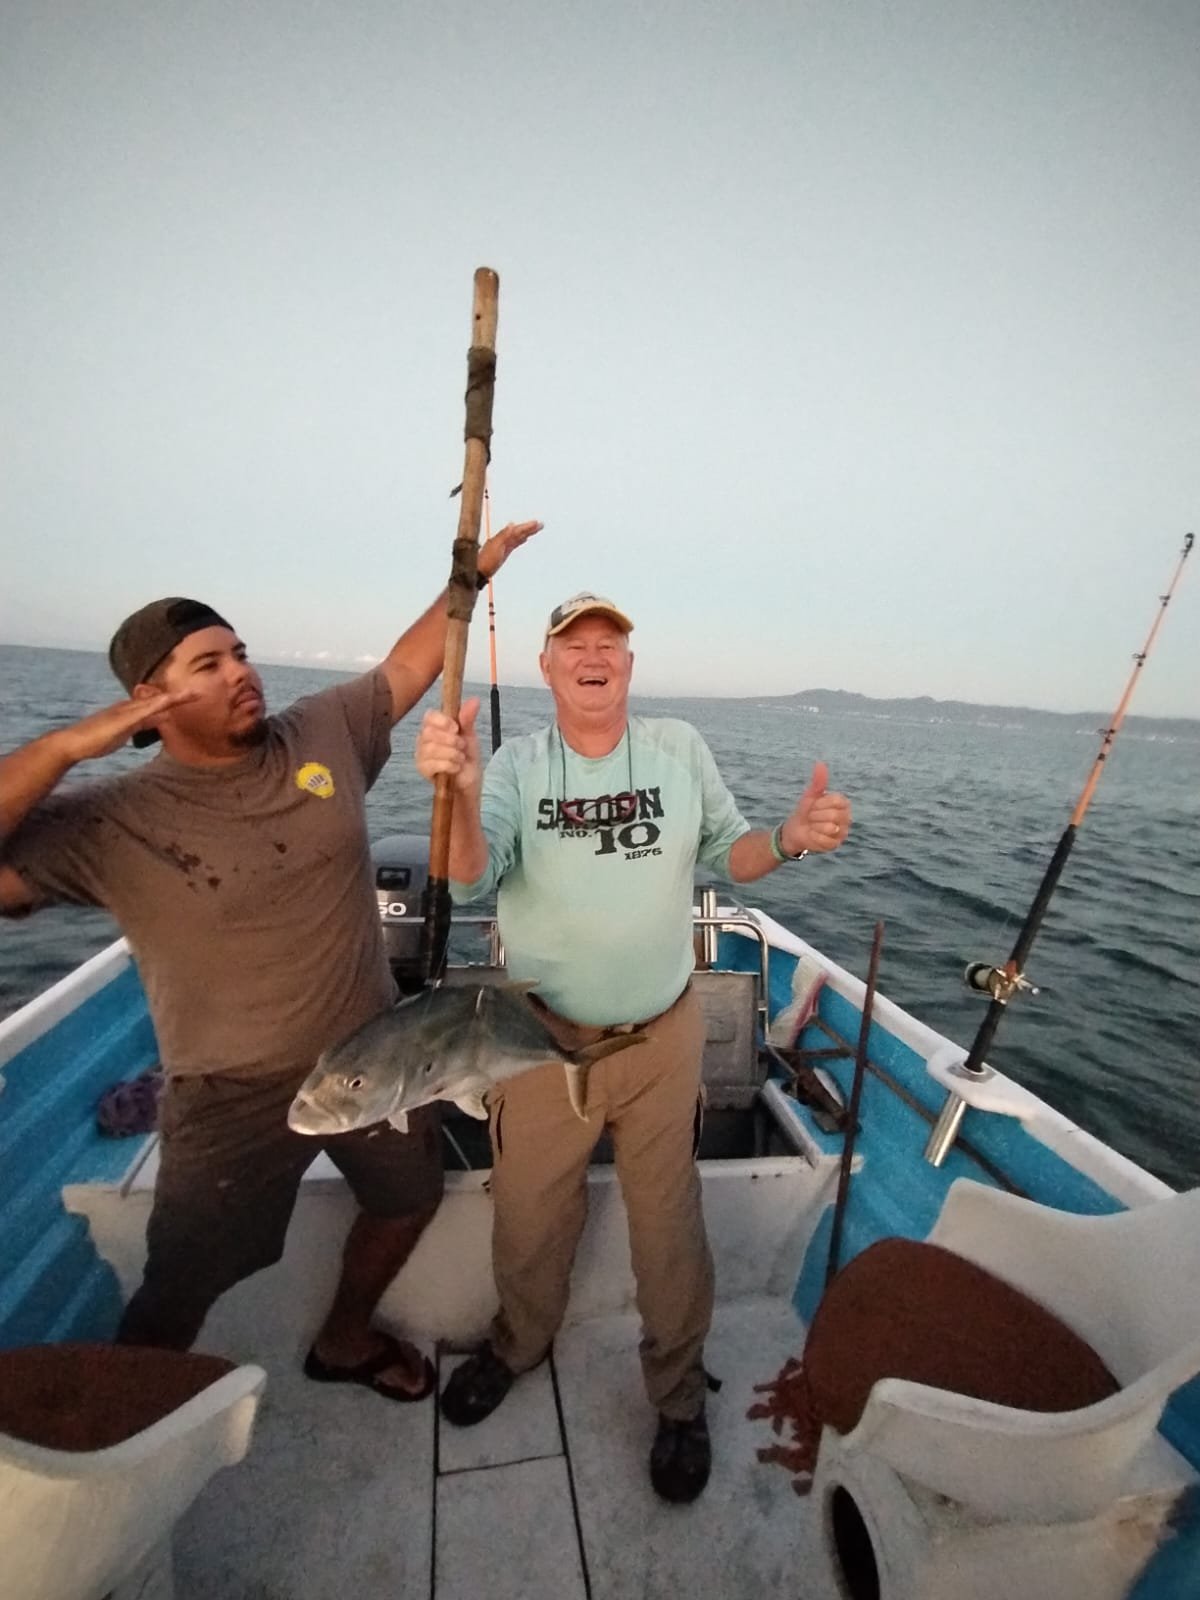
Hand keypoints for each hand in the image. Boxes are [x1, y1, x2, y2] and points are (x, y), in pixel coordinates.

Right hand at [56, 690, 199, 762]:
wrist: (73, 742)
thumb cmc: (98, 739)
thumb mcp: (127, 732)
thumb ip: (144, 724)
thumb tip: (162, 719)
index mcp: (132, 711)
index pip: (158, 703)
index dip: (175, 700)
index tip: (192, 697)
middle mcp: (130, 707)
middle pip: (160, 699)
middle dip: (179, 696)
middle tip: (199, 692)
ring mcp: (125, 712)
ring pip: (154, 702)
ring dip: (172, 698)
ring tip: (192, 693)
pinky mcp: (121, 721)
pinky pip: (142, 713)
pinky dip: (156, 707)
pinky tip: (167, 704)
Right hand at [414, 698, 481, 793]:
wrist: (469, 782)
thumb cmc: (467, 757)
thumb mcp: (470, 736)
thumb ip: (468, 719)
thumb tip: (475, 699)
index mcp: (435, 726)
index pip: (429, 716)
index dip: (442, 721)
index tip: (456, 728)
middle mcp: (424, 738)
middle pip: (429, 732)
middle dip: (451, 740)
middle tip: (462, 747)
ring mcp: (421, 754)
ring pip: (430, 748)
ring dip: (451, 754)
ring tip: (460, 759)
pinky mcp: (422, 769)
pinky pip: (431, 764)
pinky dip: (448, 765)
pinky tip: (455, 768)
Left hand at [478, 519, 542, 580]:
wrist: (477, 572)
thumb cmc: (485, 561)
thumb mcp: (496, 546)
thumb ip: (504, 535)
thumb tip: (512, 524)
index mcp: (501, 538)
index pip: (516, 530)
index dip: (526, 526)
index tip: (536, 523)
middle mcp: (502, 540)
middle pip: (518, 532)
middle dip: (529, 528)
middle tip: (540, 524)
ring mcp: (503, 547)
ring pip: (517, 537)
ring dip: (526, 532)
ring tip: (536, 529)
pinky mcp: (503, 553)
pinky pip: (514, 544)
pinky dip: (520, 540)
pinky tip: (524, 539)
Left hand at [779, 761, 851, 854]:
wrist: (795, 829)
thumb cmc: (805, 811)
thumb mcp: (810, 795)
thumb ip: (818, 781)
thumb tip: (820, 763)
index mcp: (843, 803)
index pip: (836, 801)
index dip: (820, 804)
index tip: (813, 805)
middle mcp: (847, 818)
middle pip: (833, 815)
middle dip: (815, 816)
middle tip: (811, 817)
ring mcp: (843, 832)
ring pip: (830, 828)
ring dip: (815, 827)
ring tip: (813, 826)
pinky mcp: (836, 845)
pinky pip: (825, 840)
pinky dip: (814, 838)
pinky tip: (813, 836)